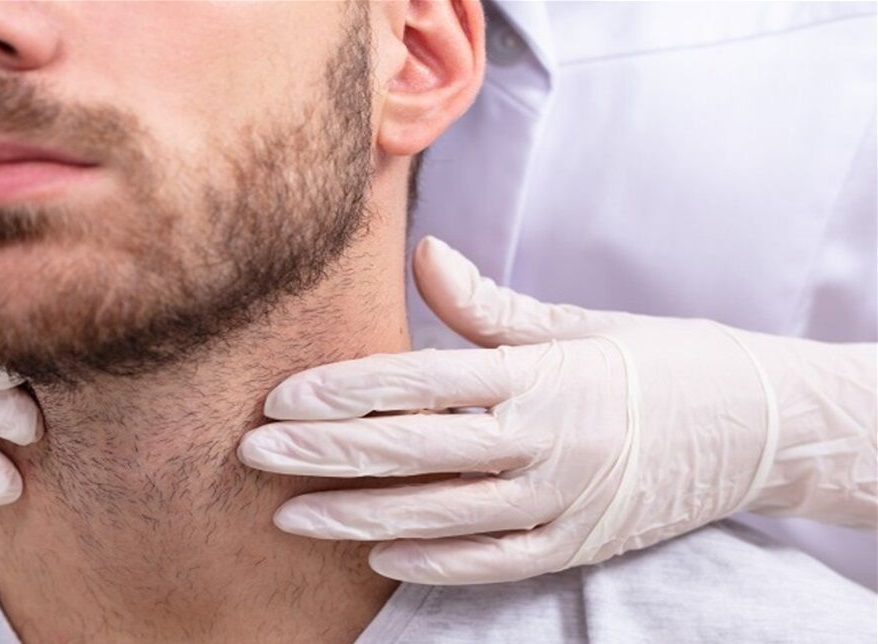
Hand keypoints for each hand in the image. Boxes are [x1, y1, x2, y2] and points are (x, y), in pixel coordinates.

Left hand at [240, 235, 875, 584]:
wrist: (758, 425)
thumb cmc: (657, 361)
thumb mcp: (578, 324)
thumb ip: (490, 305)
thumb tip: (426, 254)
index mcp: (538, 374)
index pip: (419, 382)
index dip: (344, 389)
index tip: (280, 396)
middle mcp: (544, 440)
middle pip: (412, 449)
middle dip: (325, 452)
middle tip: (253, 453)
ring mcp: (560, 499)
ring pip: (439, 513)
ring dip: (357, 515)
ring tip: (289, 514)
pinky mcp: (576, 544)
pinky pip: (492, 560)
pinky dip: (432, 563)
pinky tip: (375, 557)